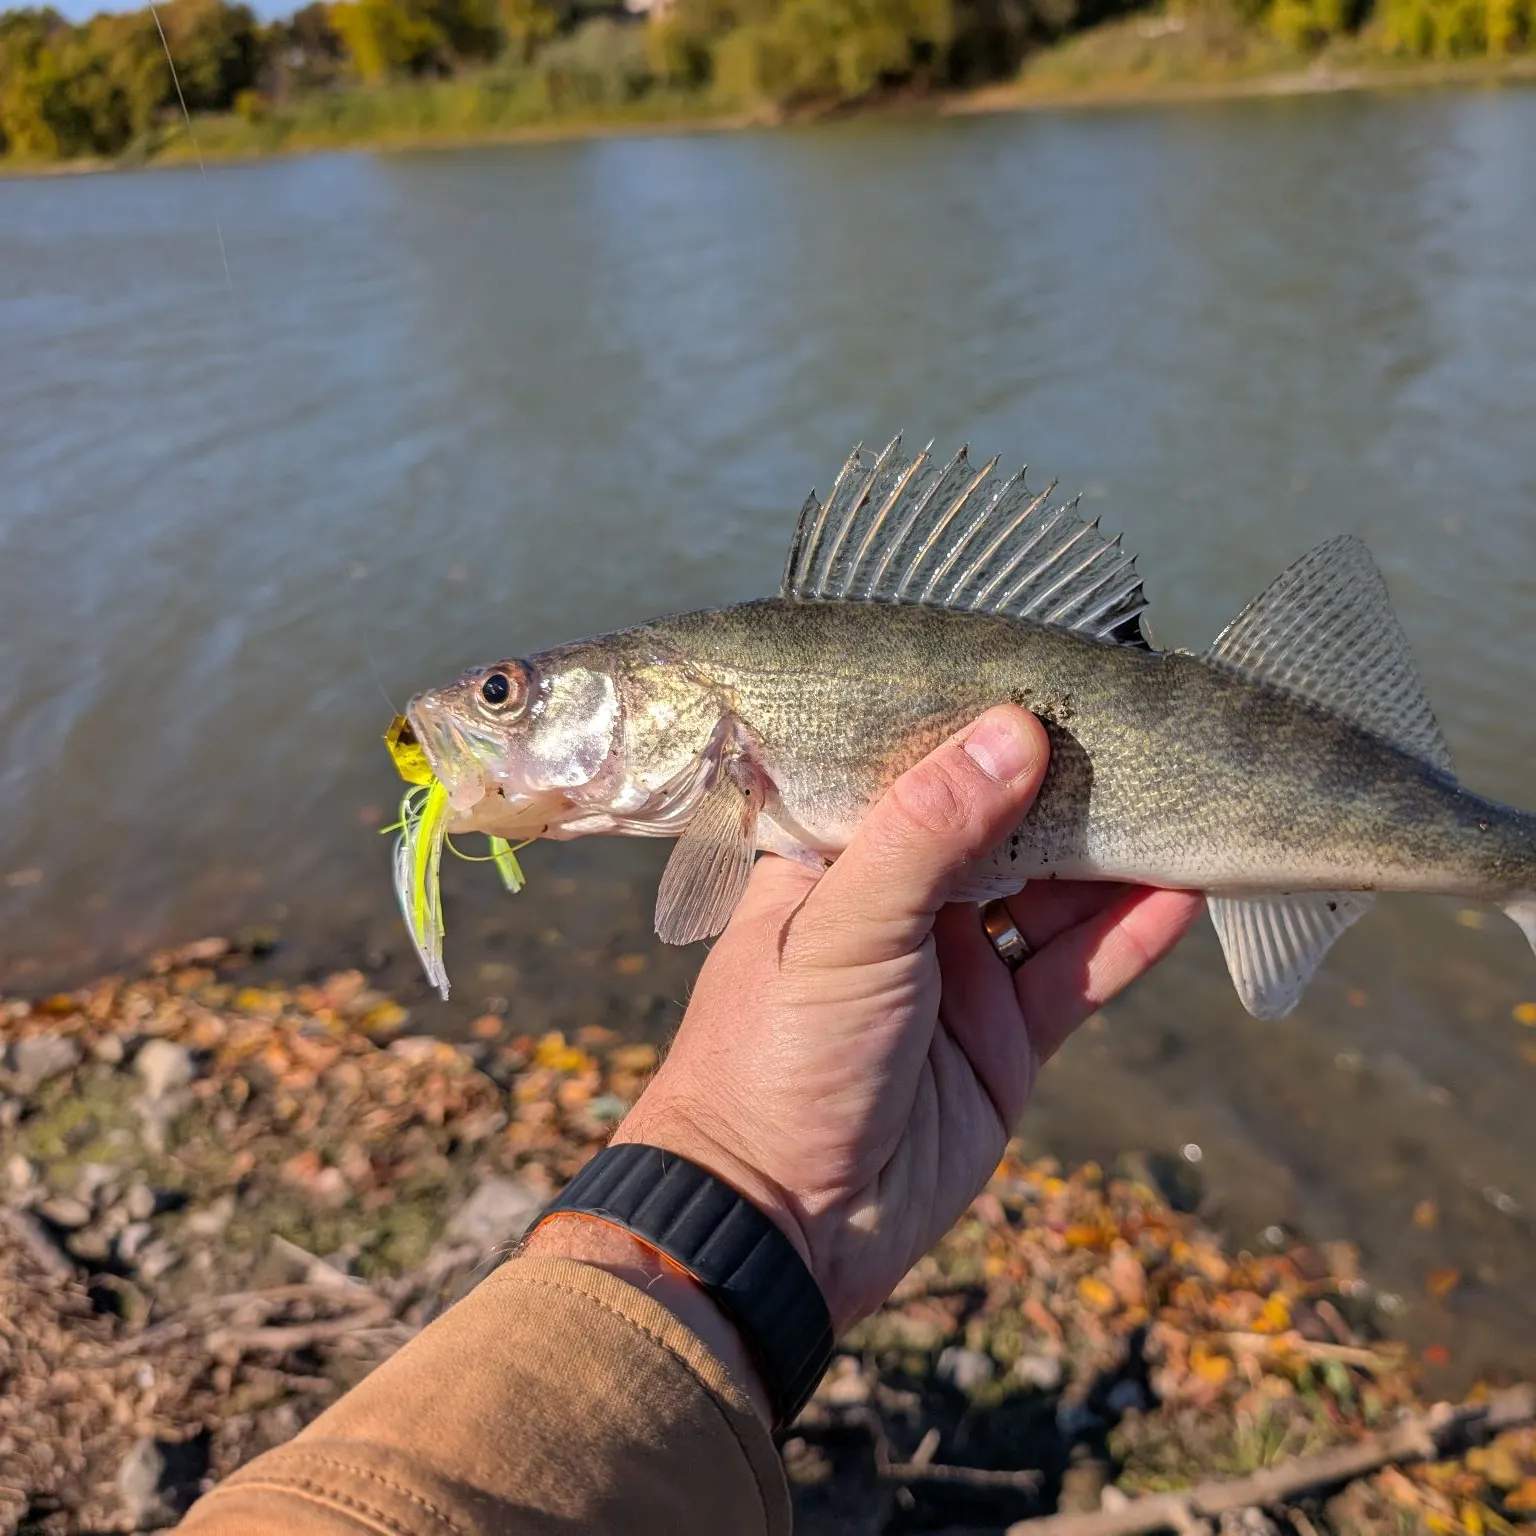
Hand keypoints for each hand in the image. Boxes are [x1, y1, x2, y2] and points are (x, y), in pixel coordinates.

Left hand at [615, 705, 1201, 1332]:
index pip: (918, 771)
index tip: (1060, 672)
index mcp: (835, 861)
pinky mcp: (1005, 1038)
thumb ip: (929, 830)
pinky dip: (1131, 933)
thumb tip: (1016, 728)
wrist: (777, 1227)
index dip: (983, 728)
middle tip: (1146, 730)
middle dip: (1066, 786)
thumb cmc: (780, 1057)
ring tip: (1184, 793)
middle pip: (999, 828)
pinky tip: (1187, 886)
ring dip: (1113, 855)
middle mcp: (899, 905)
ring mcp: (957, 971)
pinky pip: (1079, 972)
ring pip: (1052, 897)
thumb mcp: (847, 927)